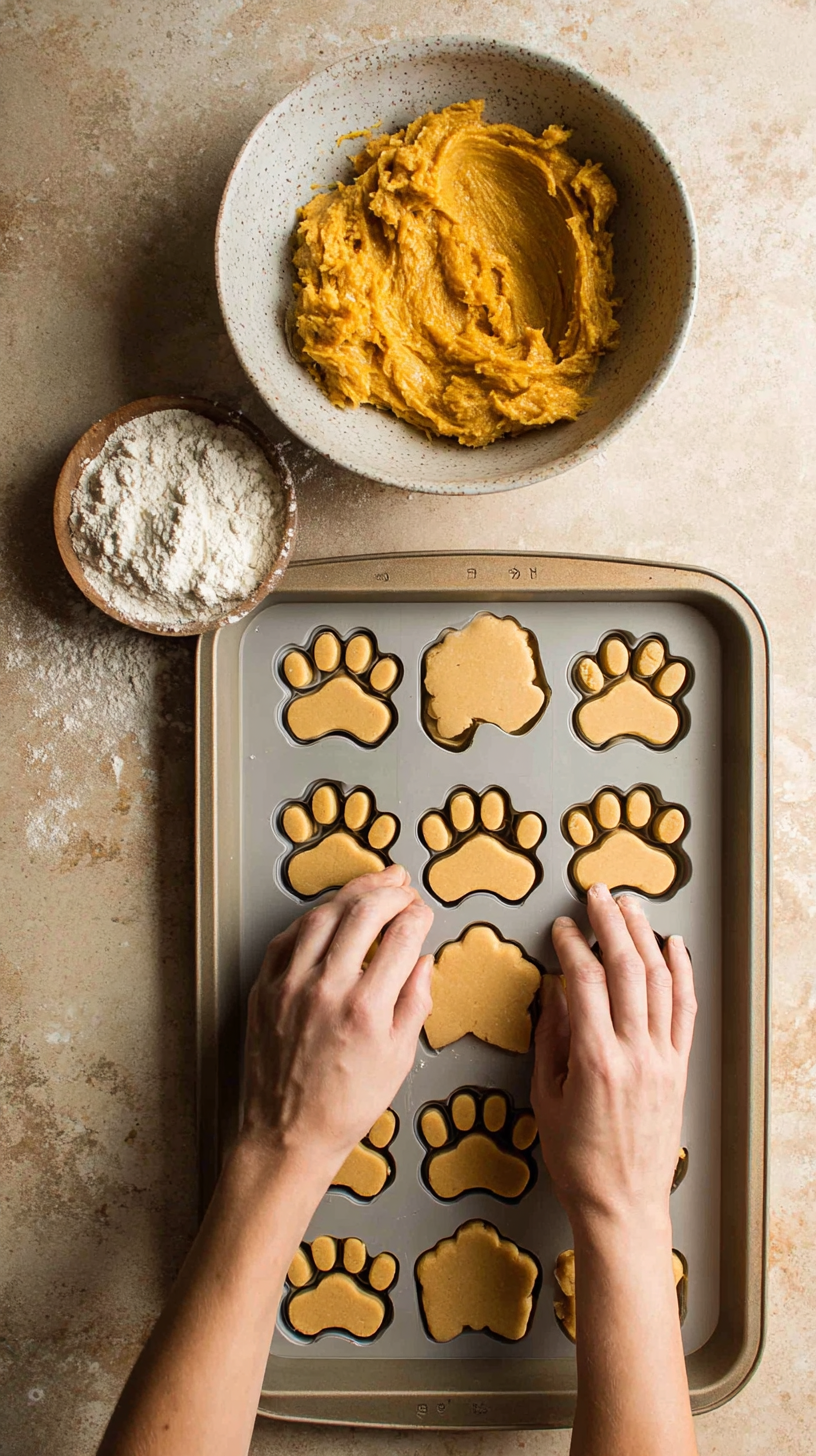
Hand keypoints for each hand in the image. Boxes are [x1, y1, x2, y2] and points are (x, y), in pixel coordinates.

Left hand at [240, 865, 433, 1180]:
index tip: (423, 912)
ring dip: (350, 893)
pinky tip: (328, 913)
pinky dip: (311, 918)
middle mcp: (327, 989)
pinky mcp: (264, 990)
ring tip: (370, 885)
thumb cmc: (345, 1106)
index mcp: (367, 1008)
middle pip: (364, 913)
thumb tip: (422, 960)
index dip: (418, 914)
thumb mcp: (398, 1058)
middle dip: (389, 891)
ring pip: (322, 916)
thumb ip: (415, 1002)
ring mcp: (290, 986)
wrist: (287, 1135)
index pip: (402, 936)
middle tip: (402, 886)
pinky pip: (287, 938)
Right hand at [532, 884, 696, 1235]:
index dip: (572, 945)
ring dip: (644, 937)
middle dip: (610, 924)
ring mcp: (663, 1060)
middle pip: (627, 969)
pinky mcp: (679, 1068)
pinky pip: (685, 1010)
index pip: (585, 982)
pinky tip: (674, 947)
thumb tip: (556, 993)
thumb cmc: (578, 1160)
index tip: (561, 928)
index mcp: (596, 1062)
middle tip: (596, 895)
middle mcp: (635, 1054)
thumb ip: (551, 1040)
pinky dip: (682, 973)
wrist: (622, 1204)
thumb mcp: (545, 1098)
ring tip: (630, 907)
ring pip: (660, 981)